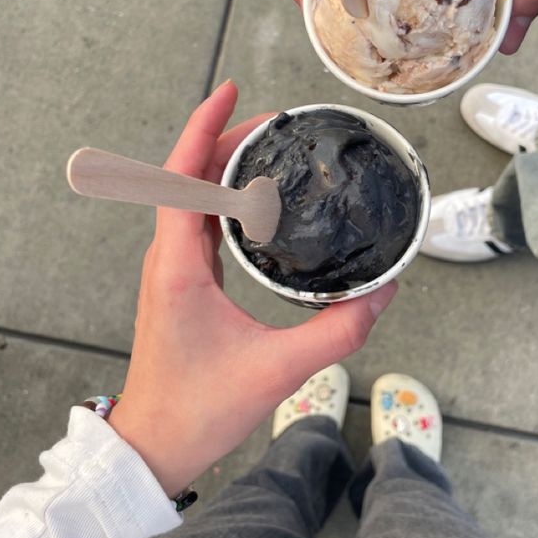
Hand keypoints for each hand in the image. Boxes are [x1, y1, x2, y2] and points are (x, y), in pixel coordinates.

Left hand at [109, 81, 396, 495]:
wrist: (153, 445)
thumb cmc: (197, 410)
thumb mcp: (276, 372)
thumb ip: (335, 333)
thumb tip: (383, 294)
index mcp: (178, 265)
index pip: (182, 177)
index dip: (205, 128)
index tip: (230, 92)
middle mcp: (169, 258)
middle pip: (189, 175)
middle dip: (227, 137)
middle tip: (275, 121)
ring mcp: (173, 268)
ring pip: (192, 195)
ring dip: (223, 162)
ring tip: (269, 145)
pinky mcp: (183, 281)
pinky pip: (200, 220)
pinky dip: (225, 194)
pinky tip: (258, 197)